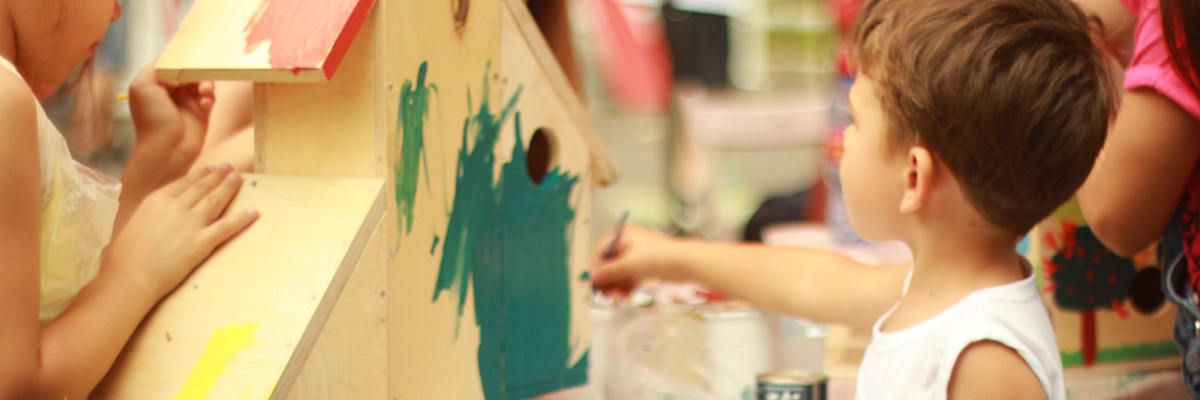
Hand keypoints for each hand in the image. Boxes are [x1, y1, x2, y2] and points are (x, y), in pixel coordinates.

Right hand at [107, 165, 257, 297]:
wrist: (129, 276)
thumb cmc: (127, 255)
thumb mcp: (138, 221)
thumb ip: (156, 211)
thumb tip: (167, 207)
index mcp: (157, 200)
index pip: (185, 182)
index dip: (201, 175)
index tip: (212, 169)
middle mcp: (175, 207)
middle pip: (202, 187)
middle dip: (218, 176)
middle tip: (230, 168)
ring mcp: (189, 224)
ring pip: (215, 200)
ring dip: (229, 188)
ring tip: (239, 178)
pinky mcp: (200, 242)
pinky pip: (226, 227)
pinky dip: (242, 218)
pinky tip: (254, 211)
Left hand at [123, 63, 215, 203]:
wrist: (167, 150)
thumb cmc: (151, 120)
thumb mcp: (142, 87)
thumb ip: (156, 68)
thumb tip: (177, 65)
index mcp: (155, 83)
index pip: (170, 63)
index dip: (180, 58)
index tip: (189, 55)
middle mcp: (171, 90)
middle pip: (189, 70)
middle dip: (196, 70)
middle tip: (199, 76)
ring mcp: (187, 101)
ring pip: (202, 81)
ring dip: (206, 83)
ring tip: (205, 92)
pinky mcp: (201, 112)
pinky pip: (210, 96)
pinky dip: (210, 97)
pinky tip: (205, 104)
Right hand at [591, 225, 685, 299]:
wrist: (684, 263)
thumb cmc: (658, 255)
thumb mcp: (627, 264)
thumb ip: (608, 271)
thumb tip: (592, 276)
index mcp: (622, 234)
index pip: (601, 250)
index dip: (596, 267)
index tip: (593, 281)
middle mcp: (628, 243)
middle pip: (610, 264)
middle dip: (607, 280)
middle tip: (603, 294)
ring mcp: (637, 256)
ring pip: (620, 273)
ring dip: (616, 287)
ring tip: (616, 298)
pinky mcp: (645, 267)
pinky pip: (630, 278)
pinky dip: (626, 288)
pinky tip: (624, 297)